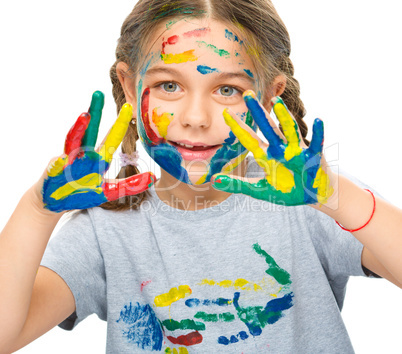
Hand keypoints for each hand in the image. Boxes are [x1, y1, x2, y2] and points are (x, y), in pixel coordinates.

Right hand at [42, 91, 154, 212]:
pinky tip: (60, 160)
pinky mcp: (53, 173)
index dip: (119, 124)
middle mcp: (83, 155)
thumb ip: (130, 185)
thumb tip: (154, 178)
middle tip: (99, 93)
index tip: (128, 107)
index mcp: (97, 158)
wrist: (55, 203)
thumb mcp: (109, 191)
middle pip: (90, 131)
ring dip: (79, 129)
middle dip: (95, 112)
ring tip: (85, 116)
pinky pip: (55, 167)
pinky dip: (57, 163)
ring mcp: (67, 162)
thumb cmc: (83, 193)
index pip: (111, 138)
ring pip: (73, 142)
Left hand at [211, 90, 333, 205]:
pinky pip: (316, 143)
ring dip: (284, 116)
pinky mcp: (314, 157)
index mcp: (266, 155)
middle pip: (267, 127)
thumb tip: (214, 180)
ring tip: (276, 101)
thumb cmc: (287, 191)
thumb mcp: (259, 190)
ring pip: (289, 130)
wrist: (312, 196)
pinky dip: (318, 133)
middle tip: (248, 94)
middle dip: (258, 112)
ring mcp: (297, 151)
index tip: (225, 113)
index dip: (238, 126)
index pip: (249, 138)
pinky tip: (318, 120)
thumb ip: (237, 185)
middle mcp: (280, 149)